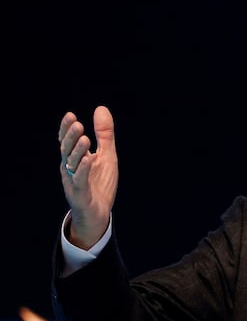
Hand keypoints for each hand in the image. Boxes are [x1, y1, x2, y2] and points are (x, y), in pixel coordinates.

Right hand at [58, 105, 118, 248]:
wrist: (98, 213)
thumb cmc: (99, 183)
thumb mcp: (106, 155)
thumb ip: (104, 134)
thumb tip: (101, 108)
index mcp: (75, 158)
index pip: (67, 140)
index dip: (66, 129)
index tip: (70, 115)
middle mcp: (71, 168)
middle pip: (67, 149)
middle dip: (70, 136)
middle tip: (76, 123)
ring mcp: (74, 180)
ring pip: (72, 164)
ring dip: (78, 151)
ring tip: (84, 138)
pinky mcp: (80, 193)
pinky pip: (80, 180)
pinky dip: (84, 169)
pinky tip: (89, 159)